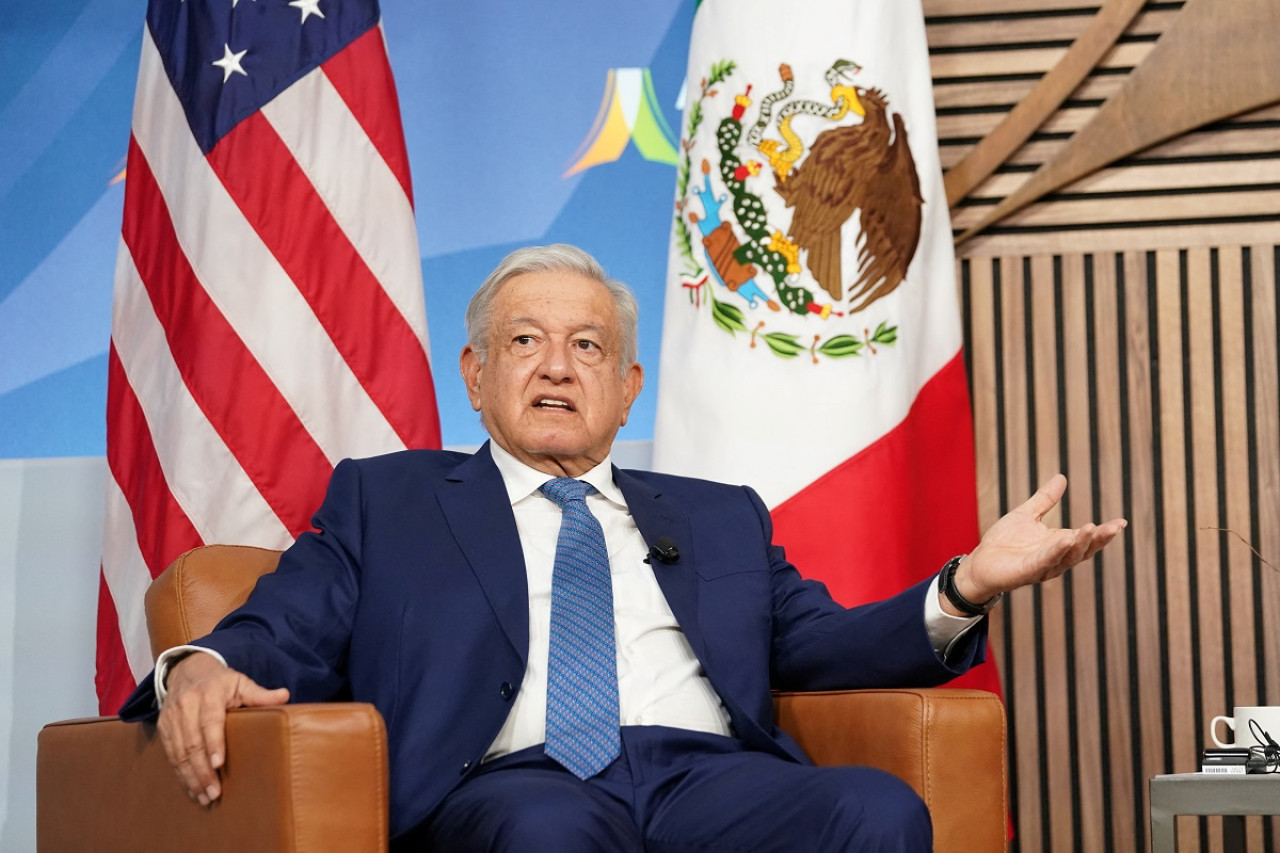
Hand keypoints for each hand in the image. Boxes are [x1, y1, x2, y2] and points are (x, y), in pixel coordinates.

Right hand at [157, 653, 288, 806]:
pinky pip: (170, 754)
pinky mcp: (164, 727)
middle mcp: (187, 705)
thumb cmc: (221, 681)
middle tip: (214, 792)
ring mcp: (172, 717)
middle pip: (192, 742)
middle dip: (202, 770)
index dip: (213, 743)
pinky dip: (180, 773)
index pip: (210, 721)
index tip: (218, 764)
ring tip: (203, 796)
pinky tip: (191, 788)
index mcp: (209, 693)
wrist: (187, 670)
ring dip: (190, 777)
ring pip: (179, 752)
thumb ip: (260, 694)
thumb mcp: (241, 682)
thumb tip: (285, 695)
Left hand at [947, 474, 1125, 611]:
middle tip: (1115, 527)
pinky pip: (1044, 561)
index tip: (1121, 522)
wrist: (979, 563)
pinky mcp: (1027, 571)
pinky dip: (1056, 552)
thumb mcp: (1027, 515)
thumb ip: (1045, 499)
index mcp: (1059, 544)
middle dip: (1099, 539)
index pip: (1086, 538)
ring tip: (1092, 528)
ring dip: (1081, 543)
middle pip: (1083, 550)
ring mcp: (1043, 566)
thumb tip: (1062, 477)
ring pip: (1068, 557)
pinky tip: (1065, 540)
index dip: (1104, 532)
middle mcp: (1056, 558)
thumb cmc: (1003, 543)